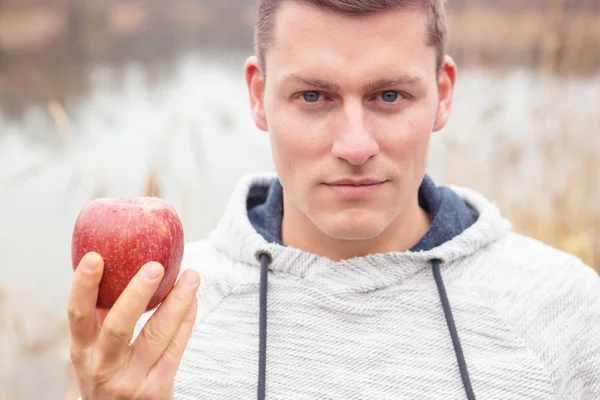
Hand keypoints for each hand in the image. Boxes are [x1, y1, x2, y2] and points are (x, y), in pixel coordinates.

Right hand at [67, 252, 199, 398]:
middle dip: (136, 294)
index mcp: (81, 351)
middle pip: (118, 326)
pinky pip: (175, 348)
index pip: (77, 315)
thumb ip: (104, 319)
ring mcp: (129, 381)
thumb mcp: (95, 353)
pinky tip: (193, 301)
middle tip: (155, 266)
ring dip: (177, 302)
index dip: (83, 286)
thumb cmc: (111, 375)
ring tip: (191, 276)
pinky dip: (186, 320)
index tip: (94, 257)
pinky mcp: (155, 390)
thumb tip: (122, 265)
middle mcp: (101, 367)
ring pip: (156, 335)